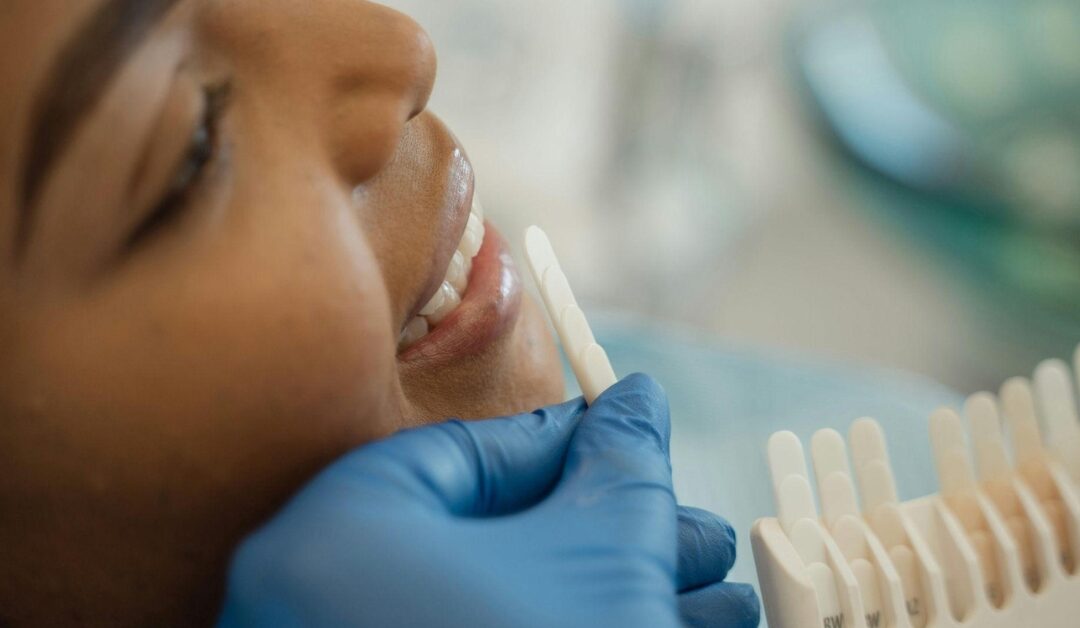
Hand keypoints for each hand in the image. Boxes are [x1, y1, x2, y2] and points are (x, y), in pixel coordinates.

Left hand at [218, 374, 758, 626]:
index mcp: (333, 541)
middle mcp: (310, 608)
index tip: (627, 437)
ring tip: (708, 600)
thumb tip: (638, 403)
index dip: (560, 441)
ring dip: (602, 596)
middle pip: (484, 541)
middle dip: (608, 534)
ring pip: (488, 611)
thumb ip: (618, 470)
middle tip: (689, 535)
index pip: (458, 456)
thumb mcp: (599, 563)